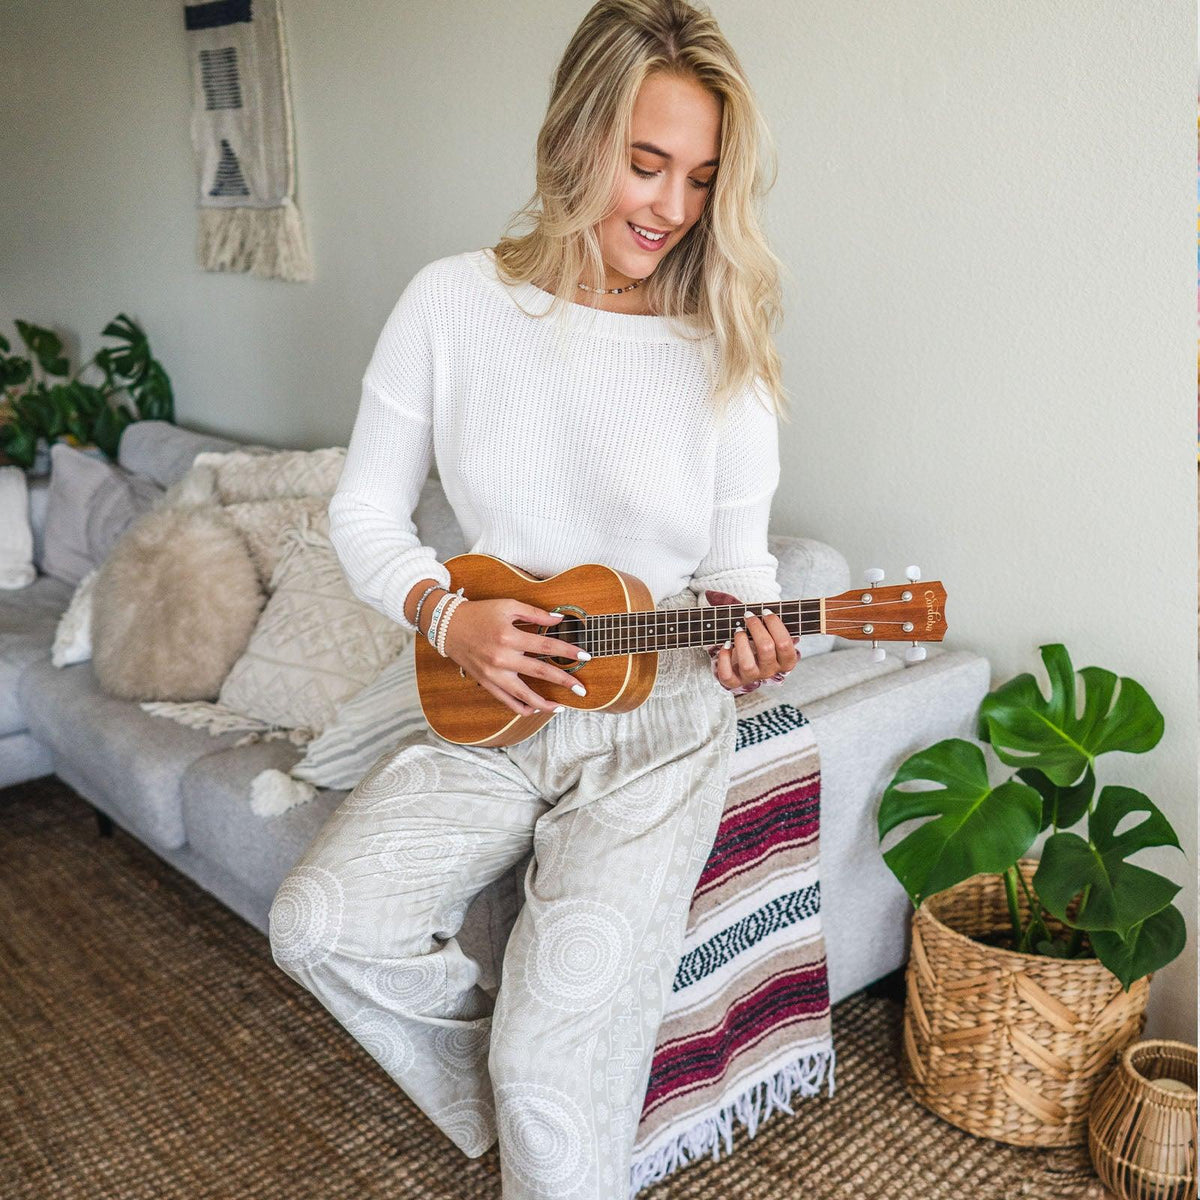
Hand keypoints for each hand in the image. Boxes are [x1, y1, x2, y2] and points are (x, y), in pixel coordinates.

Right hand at [441, 597, 587, 716]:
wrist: (448, 626)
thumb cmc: (480, 613)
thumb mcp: (507, 606)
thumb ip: (535, 613)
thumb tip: (558, 619)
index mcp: (509, 636)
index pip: (546, 646)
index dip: (568, 651)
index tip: (585, 656)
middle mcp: (502, 658)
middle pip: (540, 672)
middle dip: (563, 681)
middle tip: (582, 690)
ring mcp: (493, 673)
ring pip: (523, 695)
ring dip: (544, 704)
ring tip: (561, 708)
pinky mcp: (486, 683)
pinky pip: (506, 701)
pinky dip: (522, 708)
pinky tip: (535, 709)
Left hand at [705, 589, 799, 693]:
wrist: (746, 665)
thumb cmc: (761, 644)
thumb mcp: (772, 636)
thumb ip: (776, 626)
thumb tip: (772, 611)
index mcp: (785, 661)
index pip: (784, 644)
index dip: (775, 625)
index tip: (765, 612)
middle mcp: (770, 671)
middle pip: (766, 649)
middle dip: (756, 627)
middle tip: (748, 616)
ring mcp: (752, 678)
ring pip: (748, 664)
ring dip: (741, 642)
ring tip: (738, 631)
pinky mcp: (734, 681)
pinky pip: (727, 674)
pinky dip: (724, 658)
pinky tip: (726, 645)